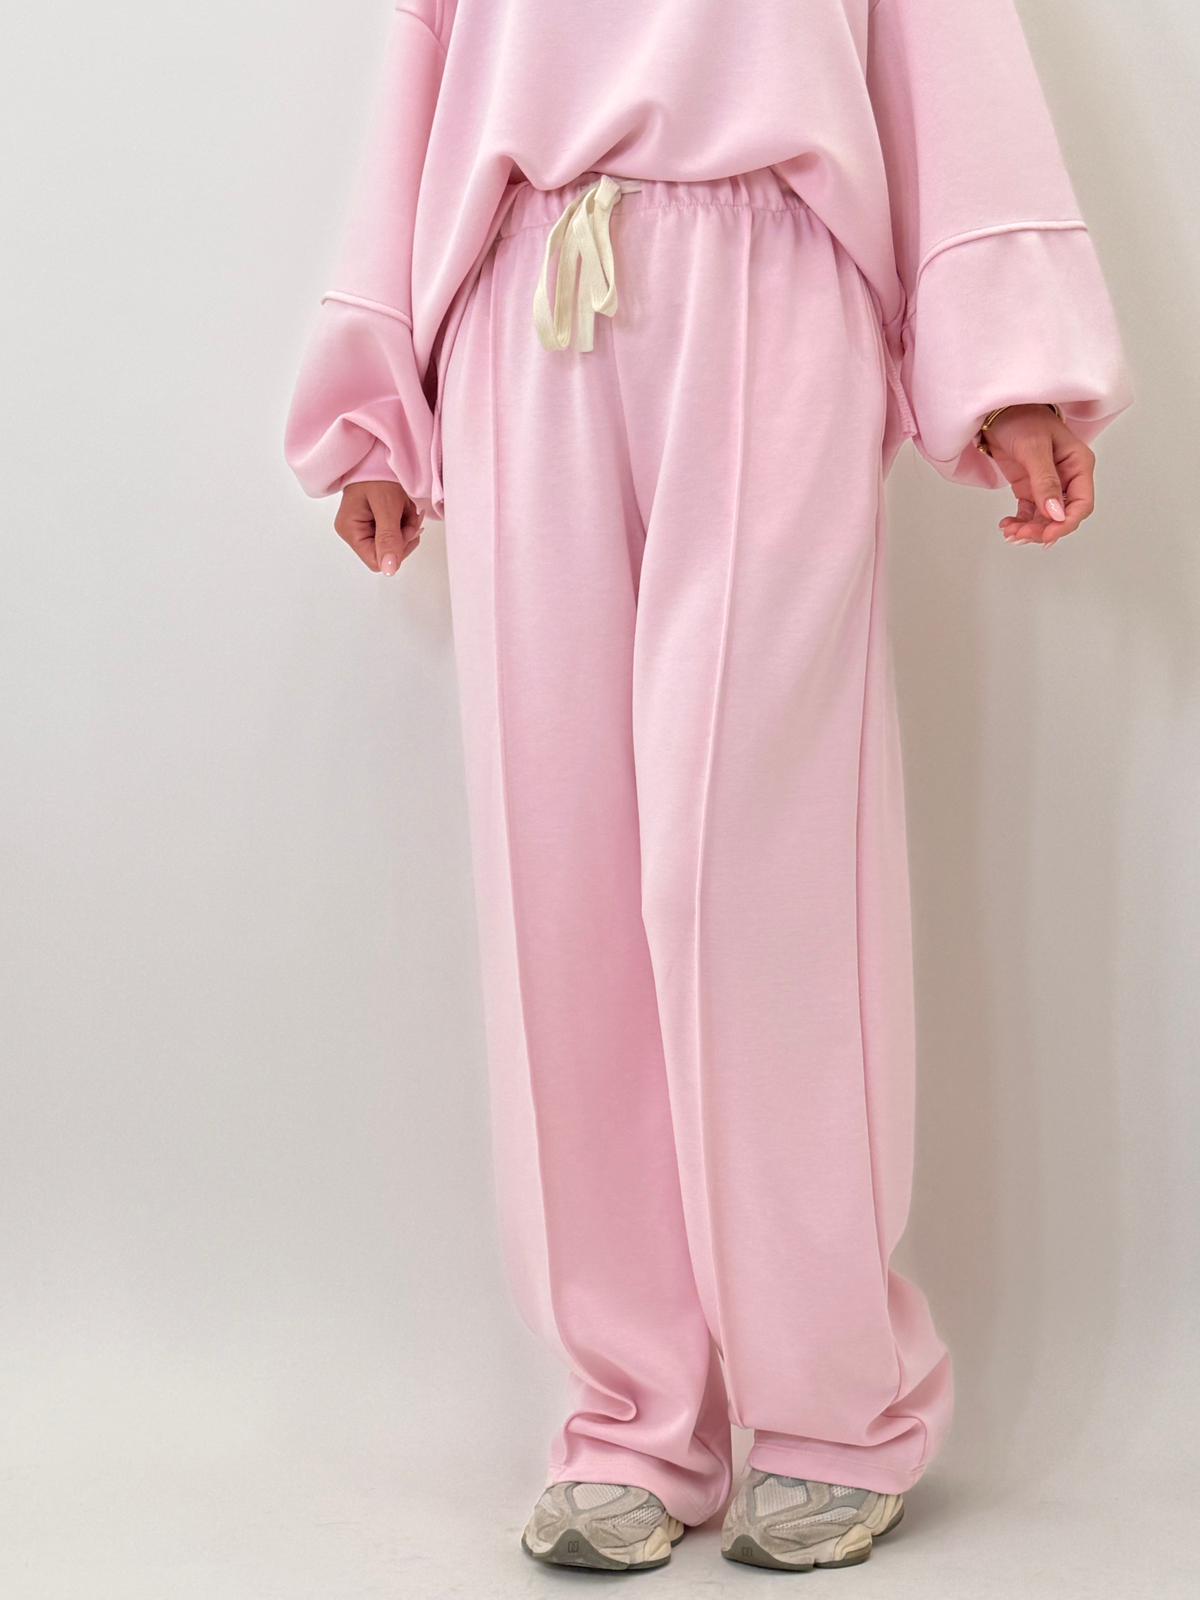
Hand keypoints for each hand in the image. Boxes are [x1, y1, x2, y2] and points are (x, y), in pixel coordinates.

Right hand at [334, 480, 423, 573]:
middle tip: (411, 514)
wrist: (379, 452)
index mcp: (350, 530)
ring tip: (408, 506)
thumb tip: (388, 570)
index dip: (397, 550)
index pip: (376, 561)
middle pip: (387, 553)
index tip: (407, 528)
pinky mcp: (374, 521)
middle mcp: (354, 532)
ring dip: (407, 527)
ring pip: (394, 544)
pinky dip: (405, 521)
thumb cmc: (378, 473)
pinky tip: (405, 507)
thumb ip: (388, 538)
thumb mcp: (386, 506)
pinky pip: (394, 532)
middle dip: (404, 536)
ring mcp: (364, 527)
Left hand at [982, 404, 1095, 547]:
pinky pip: (1031, 512)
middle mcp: (1067, 477)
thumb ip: (1045, 481)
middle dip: (1044, 529)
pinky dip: (1020, 522)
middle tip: (1021, 535)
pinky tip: (1008, 525)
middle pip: (1063, 515)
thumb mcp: (1033, 448)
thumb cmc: (1022, 417)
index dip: (1066, 523)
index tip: (1046, 535)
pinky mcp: (1031, 487)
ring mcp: (1049, 484)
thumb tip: (1055, 513)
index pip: (1081, 504)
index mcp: (1078, 464)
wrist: (999, 409)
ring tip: (1010, 532)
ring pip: (1046, 518)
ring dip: (1030, 529)